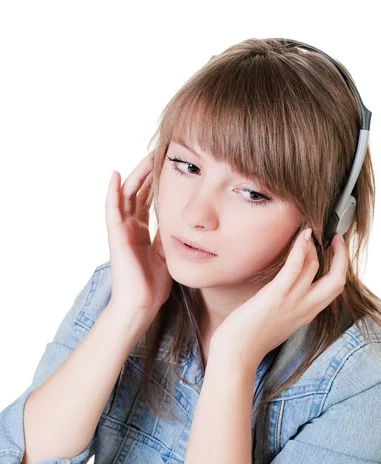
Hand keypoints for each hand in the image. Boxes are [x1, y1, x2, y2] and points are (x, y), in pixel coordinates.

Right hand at [105, 151, 172, 315]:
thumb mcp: (167, 253)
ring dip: (135, 175)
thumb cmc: (153, 285)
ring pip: (125, 195)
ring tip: (148, 157)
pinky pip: (111, 209)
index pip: (146, 201)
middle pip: (136, 193)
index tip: (168, 166)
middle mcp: (129, 228)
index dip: (155, 183)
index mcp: (141, 232)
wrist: (142, 304)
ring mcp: (121, 230)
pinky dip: (112, 191)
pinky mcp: (115, 235)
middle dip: (148, 173)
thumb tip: (180, 221)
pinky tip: (115, 175)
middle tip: (160, 154)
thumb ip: (169, 236)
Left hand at [209, 229, 347, 371]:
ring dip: (315, 246)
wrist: (235, 356)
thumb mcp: (274, 322)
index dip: (338, 269)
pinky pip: (295, 268)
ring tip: (309, 231)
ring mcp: (292, 302)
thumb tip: (281, 290)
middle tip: (334, 238)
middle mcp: (305, 308)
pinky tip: (302, 235)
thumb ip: (285, 307)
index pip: (332, 289)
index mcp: (305, 314)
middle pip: (337, 279)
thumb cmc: (247, 340)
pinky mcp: (276, 296)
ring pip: (316, 268)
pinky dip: (301, 249)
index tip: (334, 252)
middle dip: (340, 256)